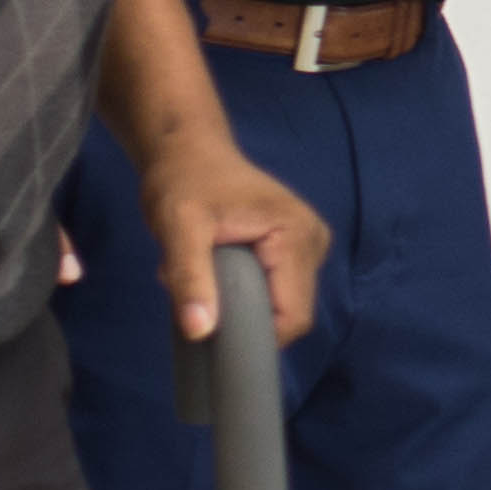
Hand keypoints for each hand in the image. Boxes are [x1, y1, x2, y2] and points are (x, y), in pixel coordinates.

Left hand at [141, 141, 327, 349]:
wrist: (188, 152)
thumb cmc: (183, 181)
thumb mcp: (177, 227)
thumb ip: (191, 278)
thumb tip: (199, 332)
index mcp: (297, 235)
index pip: (293, 316)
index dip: (256, 337)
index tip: (212, 334)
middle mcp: (313, 240)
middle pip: (289, 313)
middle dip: (242, 315)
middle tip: (200, 292)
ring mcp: (308, 244)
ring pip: (281, 305)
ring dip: (240, 304)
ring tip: (207, 274)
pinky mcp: (296, 249)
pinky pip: (276, 291)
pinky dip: (244, 292)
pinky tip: (219, 270)